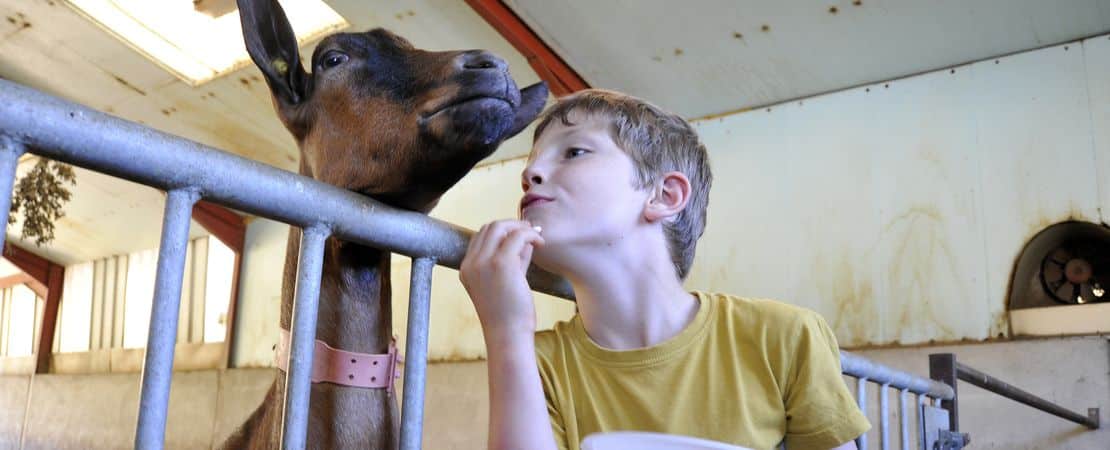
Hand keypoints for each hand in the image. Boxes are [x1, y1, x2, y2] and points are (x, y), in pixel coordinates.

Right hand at [460, 220, 544, 339]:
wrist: (508, 335)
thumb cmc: (508, 315)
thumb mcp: (506, 282)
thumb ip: (512, 259)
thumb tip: (524, 238)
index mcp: (466, 269)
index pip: (480, 236)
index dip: (502, 230)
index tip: (520, 234)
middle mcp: (471, 263)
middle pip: (489, 227)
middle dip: (511, 224)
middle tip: (530, 230)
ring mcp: (484, 262)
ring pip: (501, 227)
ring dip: (521, 227)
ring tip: (537, 235)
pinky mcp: (502, 264)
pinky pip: (518, 237)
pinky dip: (531, 235)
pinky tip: (541, 243)